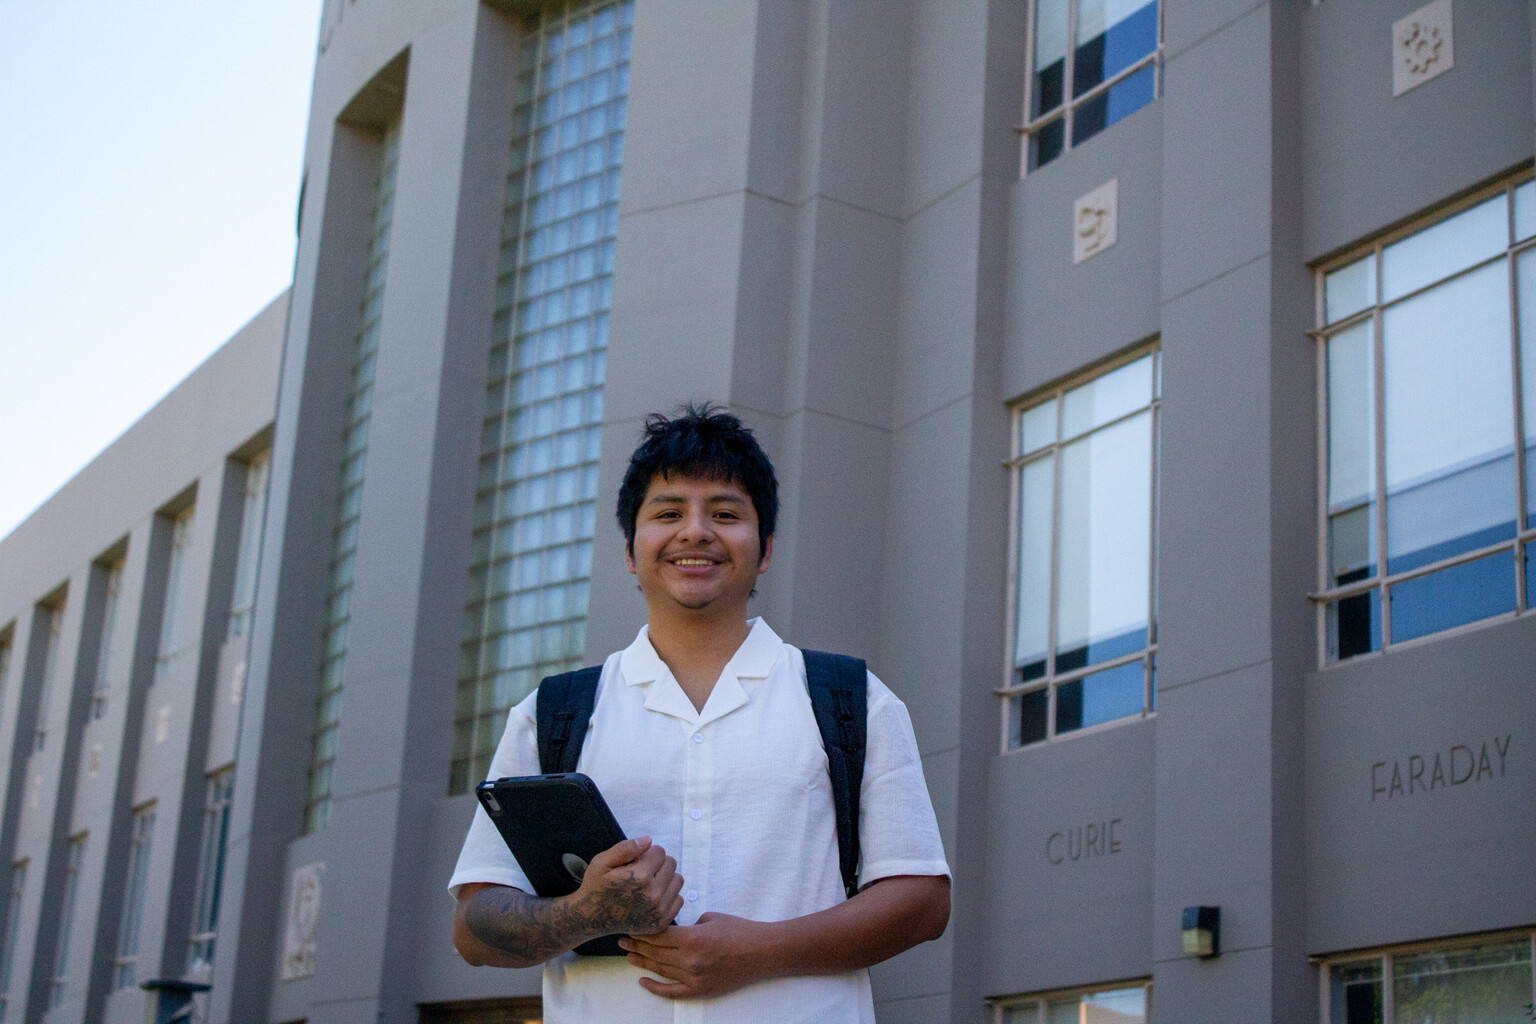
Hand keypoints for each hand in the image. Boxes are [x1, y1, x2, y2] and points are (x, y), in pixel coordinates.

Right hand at [571, 837, 684, 937]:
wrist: (590, 918)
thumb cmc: (596, 886)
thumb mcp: (602, 862)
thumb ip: (626, 848)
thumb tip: (649, 840)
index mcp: (640, 877)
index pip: (660, 851)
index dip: (646, 853)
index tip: (634, 862)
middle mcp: (653, 895)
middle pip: (671, 863)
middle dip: (657, 863)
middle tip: (640, 872)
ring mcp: (659, 911)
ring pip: (677, 880)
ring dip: (665, 878)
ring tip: (647, 883)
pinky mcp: (662, 922)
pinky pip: (679, 899)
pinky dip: (668, 896)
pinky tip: (651, 897)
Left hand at [618, 912, 772, 998]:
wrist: (763, 952)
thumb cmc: (740, 930)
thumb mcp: (710, 917)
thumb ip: (688, 924)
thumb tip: (672, 929)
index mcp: (693, 938)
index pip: (658, 935)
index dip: (642, 931)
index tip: (630, 926)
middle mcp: (690, 960)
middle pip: (655, 952)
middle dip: (637, 945)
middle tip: (622, 939)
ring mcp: (694, 978)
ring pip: (661, 970)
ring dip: (642, 962)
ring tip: (628, 955)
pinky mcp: (700, 990)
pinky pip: (672, 992)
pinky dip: (656, 987)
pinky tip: (642, 981)